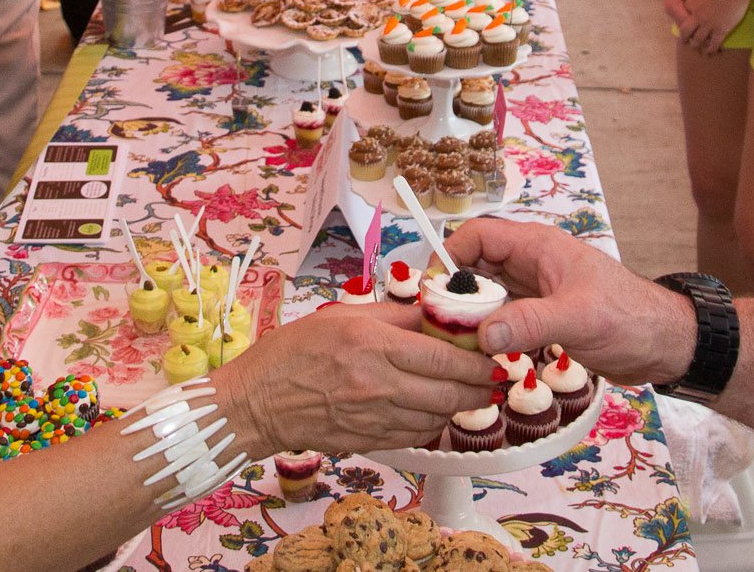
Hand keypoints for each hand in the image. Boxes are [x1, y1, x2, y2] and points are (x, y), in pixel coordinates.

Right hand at [220, 303, 496, 454]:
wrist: (259, 400)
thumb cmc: (294, 351)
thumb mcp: (344, 316)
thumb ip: (394, 316)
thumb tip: (435, 312)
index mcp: (372, 344)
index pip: (442, 357)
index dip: (476, 362)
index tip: (493, 358)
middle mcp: (377, 384)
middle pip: (448, 393)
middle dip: (479, 388)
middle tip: (494, 380)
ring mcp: (373, 417)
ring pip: (437, 418)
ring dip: (460, 408)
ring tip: (470, 394)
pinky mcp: (369, 440)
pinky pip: (416, 436)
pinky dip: (433, 425)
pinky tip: (435, 412)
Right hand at [443, 218, 697, 385]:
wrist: (664, 344)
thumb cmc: (629, 318)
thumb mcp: (578, 318)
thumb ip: (530, 322)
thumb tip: (481, 333)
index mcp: (538, 247)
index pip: (479, 236)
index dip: (450, 256)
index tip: (433, 292)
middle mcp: (532, 264)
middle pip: (476, 266)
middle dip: (454, 292)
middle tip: (438, 327)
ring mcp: (536, 291)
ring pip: (487, 295)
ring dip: (469, 316)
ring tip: (454, 345)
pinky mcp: (542, 316)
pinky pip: (502, 317)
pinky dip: (488, 333)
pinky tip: (480, 356)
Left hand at [678, 0, 750, 54]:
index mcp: (692, 5)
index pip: (683, 14)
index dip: (682, 19)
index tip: (683, 23)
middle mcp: (698, 17)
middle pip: (687, 31)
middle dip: (684, 37)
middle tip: (683, 42)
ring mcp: (710, 24)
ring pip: (699, 39)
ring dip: (696, 45)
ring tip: (696, 48)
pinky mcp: (722, 29)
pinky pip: (714, 42)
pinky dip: (711, 48)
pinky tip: (710, 52)